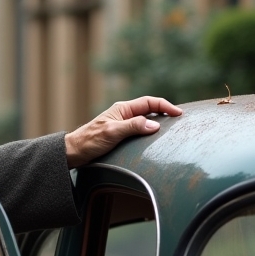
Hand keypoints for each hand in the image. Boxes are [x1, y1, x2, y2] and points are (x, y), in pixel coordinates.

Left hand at [64, 97, 182, 168]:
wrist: (74, 153)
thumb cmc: (89, 141)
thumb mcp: (112, 132)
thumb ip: (133, 126)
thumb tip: (155, 125)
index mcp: (122, 109)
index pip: (149, 102)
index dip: (165, 105)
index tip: (178, 114)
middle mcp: (124, 115)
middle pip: (150, 110)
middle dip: (165, 113)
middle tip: (180, 122)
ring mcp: (123, 125)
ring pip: (146, 121)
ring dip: (158, 124)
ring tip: (171, 131)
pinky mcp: (121, 136)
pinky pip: (140, 132)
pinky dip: (150, 134)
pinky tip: (155, 142)